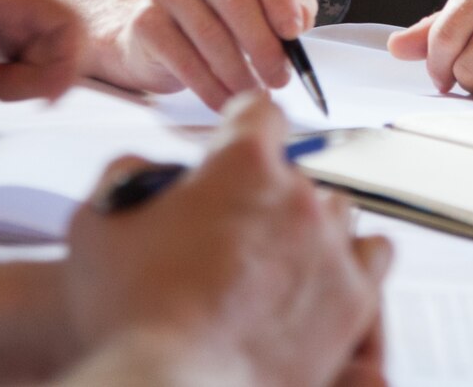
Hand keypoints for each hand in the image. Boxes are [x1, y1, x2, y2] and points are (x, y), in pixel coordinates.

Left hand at [0, 0, 87, 101]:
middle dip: (27, 83)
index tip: (35, 95)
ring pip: (43, 64)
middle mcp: (27, 2)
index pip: (71, 25)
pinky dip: (2, 79)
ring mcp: (19, 18)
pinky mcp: (7, 32)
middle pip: (61, 54)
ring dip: (13, 83)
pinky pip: (23, 65)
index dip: (67, 65)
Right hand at [66, 93, 389, 386]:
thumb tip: (149, 173)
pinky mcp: (353, 303)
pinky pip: (372, 259)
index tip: (233, 141)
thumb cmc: (133, 313)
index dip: (240, 126)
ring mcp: (331, 249)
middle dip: (264, 194)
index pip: (258, 113)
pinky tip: (320, 278)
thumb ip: (130, 177)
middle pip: (294, 173)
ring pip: (337, 212)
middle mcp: (297, 198)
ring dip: (309, 226)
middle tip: (230, 231)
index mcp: (242, 165)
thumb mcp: (100, 222)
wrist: (171, 386)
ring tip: (273, 259)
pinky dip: (350, 263)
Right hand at [104, 0, 318, 108]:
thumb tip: (300, 19)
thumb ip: (289, 2)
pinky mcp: (146, 22)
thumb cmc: (217, 13)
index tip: (295, 33)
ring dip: (240, 74)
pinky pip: (185, 61)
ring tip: (256, 95)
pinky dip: (211, 88)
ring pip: (212, 36)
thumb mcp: (259, 0)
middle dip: (264, 46)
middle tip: (280, 78)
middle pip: (237, 1)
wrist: (155, 32)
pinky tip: (226, 101)